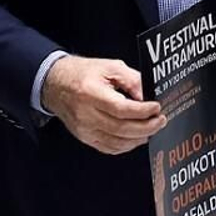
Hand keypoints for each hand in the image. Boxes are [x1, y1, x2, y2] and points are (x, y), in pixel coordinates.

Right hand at [42, 55, 165, 154]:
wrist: (56, 84)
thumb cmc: (82, 73)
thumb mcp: (109, 67)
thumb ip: (131, 80)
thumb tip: (147, 96)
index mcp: (91, 93)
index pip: (121, 109)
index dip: (142, 111)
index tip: (156, 108)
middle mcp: (86, 114)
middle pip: (121, 128)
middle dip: (146, 127)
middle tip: (160, 120)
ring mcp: (84, 129)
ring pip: (117, 142)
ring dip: (139, 138)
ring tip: (152, 129)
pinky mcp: (85, 137)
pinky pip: (109, 148)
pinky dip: (126, 145)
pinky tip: (136, 137)